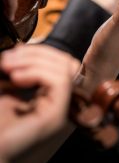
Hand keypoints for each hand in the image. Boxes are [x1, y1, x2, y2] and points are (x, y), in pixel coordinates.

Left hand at [0, 44, 78, 162]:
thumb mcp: (7, 89)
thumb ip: (19, 71)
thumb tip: (20, 46)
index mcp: (52, 97)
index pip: (62, 64)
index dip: (41, 52)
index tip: (12, 53)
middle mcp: (61, 103)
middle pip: (67, 62)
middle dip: (38, 52)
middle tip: (8, 58)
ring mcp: (61, 111)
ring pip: (64, 69)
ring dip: (34, 60)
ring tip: (7, 66)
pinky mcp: (57, 116)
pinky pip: (60, 82)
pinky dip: (38, 72)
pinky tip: (16, 78)